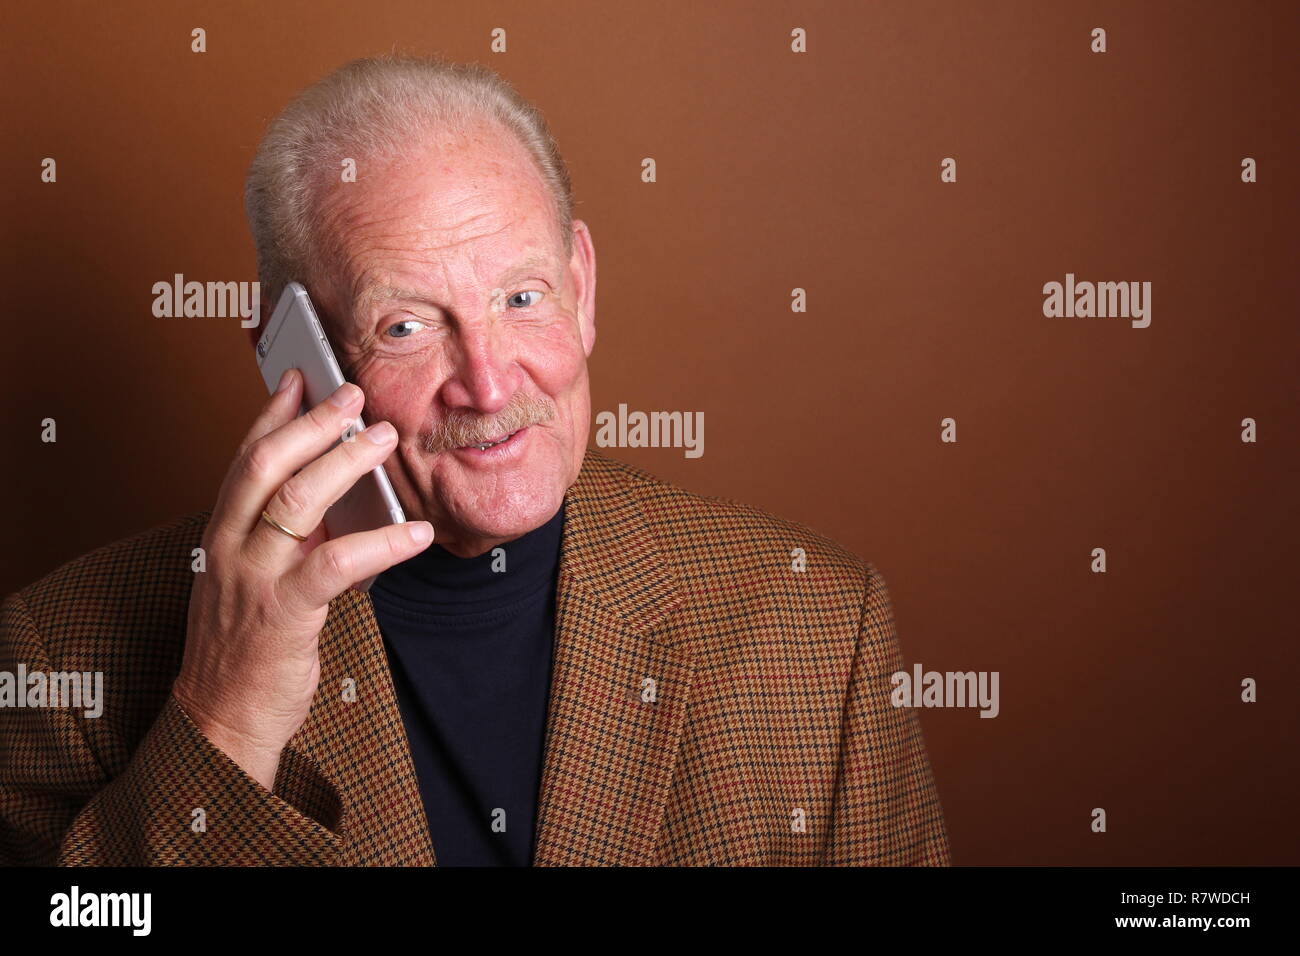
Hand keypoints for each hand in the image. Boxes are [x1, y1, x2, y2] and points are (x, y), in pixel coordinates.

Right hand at [172, 368, 432, 789]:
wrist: (221, 718)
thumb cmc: (248, 645)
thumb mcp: (258, 576)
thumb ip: (287, 535)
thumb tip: (341, 488)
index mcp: (223, 533)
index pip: (245, 458)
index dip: (273, 413)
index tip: (301, 376)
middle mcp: (231, 548)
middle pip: (266, 465)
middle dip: (312, 422)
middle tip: (354, 394)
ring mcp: (253, 579)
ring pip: (297, 502)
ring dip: (345, 463)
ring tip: (386, 439)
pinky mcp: (283, 615)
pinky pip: (337, 565)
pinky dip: (383, 543)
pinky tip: (418, 531)